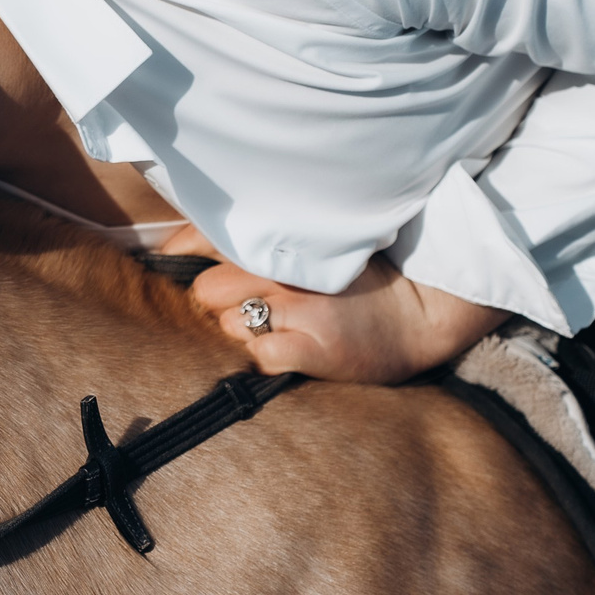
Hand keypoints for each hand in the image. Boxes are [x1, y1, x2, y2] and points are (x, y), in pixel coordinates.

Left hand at [187, 242, 507, 384]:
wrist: (420, 315)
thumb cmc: (361, 282)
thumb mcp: (314, 246)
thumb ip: (260, 239)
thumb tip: (185, 240)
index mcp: (287, 240)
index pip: (209, 236)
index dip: (183, 249)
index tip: (173, 257)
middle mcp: (289, 271)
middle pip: (208, 289)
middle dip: (220, 301)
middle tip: (250, 306)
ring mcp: (301, 310)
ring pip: (227, 324)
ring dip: (242, 330)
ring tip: (276, 329)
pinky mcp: (313, 350)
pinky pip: (259, 356)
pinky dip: (266, 358)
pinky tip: (288, 352)